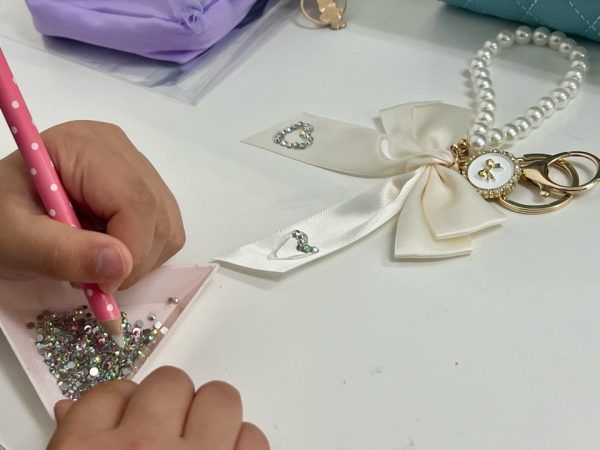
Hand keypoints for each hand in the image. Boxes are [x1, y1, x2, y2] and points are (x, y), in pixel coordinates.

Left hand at [0, 121, 184, 291]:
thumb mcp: (13, 239)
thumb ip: (61, 252)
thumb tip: (120, 266)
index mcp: (85, 146)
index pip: (135, 200)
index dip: (129, 250)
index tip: (100, 285)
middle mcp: (120, 150)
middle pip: (157, 215)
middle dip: (131, 260)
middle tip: (88, 277)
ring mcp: (137, 168)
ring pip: (167, 227)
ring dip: (137, 260)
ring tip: (90, 260)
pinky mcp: (145, 190)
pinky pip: (165, 231)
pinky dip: (142, 255)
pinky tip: (106, 250)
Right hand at [48, 366, 268, 449]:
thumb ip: (74, 442)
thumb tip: (71, 408)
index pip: (110, 392)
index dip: (123, 402)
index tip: (129, 415)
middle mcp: (141, 448)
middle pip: (169, 382)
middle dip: (171, 404)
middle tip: (169, 434)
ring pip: (218, 397)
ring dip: (213, 419)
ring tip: (204, 446)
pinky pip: (253, 436)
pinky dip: (242, 447)